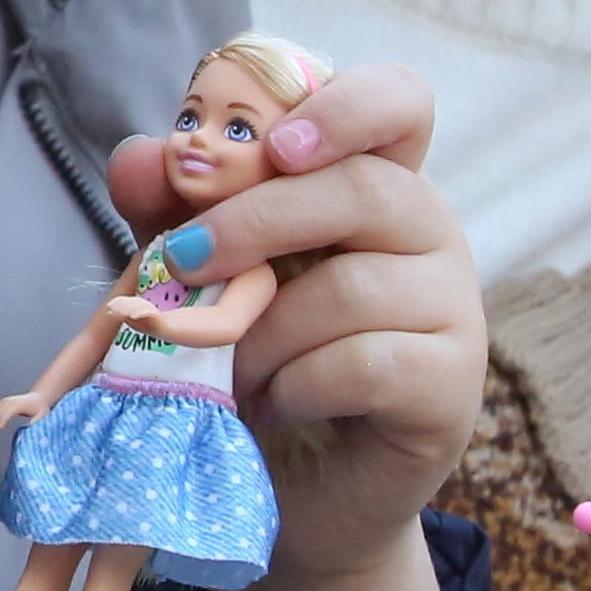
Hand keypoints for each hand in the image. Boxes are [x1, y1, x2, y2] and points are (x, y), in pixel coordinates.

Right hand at [0, 393, 48, 435]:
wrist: (39, 398)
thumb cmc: (41, 408)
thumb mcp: (42, 415)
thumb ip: (37, 420)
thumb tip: (30, 426)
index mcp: (20, 404)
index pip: (9, 412)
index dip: (3, 419)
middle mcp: (13, 401)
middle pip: (1, 410)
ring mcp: (9, 400)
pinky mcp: (6, 401)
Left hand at [111, 59, 482, 585]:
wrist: (294, 488)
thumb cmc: (253, 361)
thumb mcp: (200, 277)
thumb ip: (173, 211)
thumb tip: (138, 156)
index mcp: (372, 182)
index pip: (398, 102)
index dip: (346, 104)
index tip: (278, 142)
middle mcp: (428, 232)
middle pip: (363, 188)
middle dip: (256, 222)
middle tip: (185, 263)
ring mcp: (453, 308)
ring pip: (354, 288)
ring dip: (264, 333)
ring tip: (231, 371)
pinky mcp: (452, 385)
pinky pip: (367, 363)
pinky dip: (298, 385)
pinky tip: (276, 404)